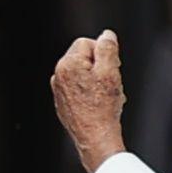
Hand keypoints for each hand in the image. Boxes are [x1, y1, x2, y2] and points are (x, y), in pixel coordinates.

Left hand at [50, 31, 126, 170]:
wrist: (95, 137)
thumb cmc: (103, 107)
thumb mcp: (110, 71)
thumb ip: (108, 48)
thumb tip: (106, 35)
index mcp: (67, 64)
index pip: (87, 43)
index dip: (104, 53)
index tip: (113, 69)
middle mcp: (58, 75)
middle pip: (84, 58)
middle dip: (101, 68)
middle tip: (112, 83)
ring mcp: (58, 90)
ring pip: (82, 75)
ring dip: (97, 81)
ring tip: (107, 97)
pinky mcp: (62, 103)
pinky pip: (78, 89)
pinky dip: (90, 93)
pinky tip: (100, 105)